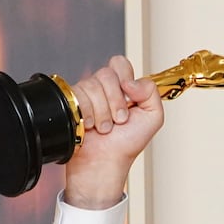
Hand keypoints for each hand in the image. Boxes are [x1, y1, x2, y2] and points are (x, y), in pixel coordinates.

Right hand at [63, 55, 164, 209]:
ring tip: (105, 128)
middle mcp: (103, 88)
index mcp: (122, 87)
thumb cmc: (127, 143)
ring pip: (93, 85)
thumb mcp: (153, 117)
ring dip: (103, 112)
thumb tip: (131, 81)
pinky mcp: (70, 101)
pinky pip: (78, 94)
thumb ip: (151, 92)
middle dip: (117, 100)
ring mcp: (85, 94)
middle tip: (119, 120)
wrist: (105, 161)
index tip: (130, 98)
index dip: (125, 77)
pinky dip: (89, 114)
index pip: (120, 63)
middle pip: (107, 73)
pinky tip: (91, 126)